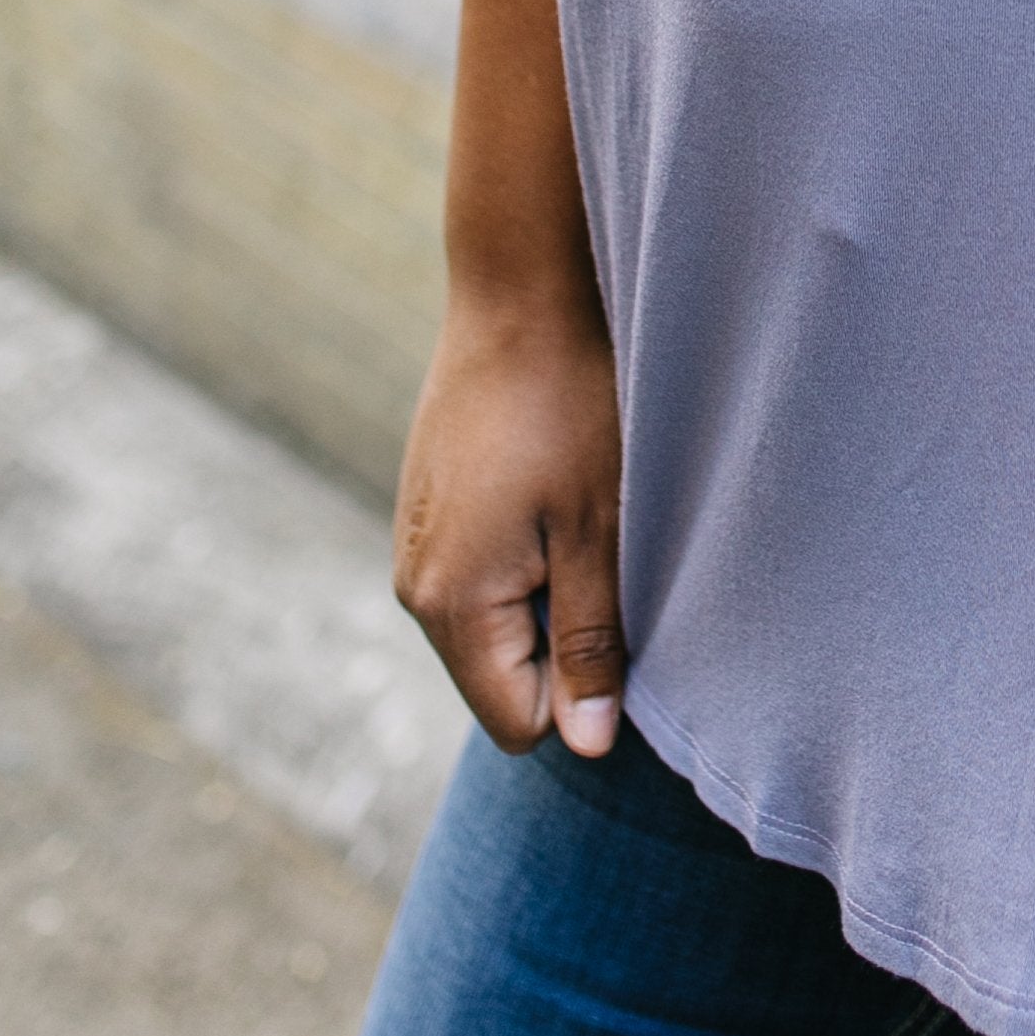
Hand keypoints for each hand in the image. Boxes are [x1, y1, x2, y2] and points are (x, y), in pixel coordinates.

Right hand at [392, 287, 626, 755]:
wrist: (521, 289)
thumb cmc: (572, 404)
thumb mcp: (600, 530)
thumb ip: (592, 643)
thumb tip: (587, 746)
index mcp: (451, 605)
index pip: (518, 723)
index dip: (582, 690)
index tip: (619, 609)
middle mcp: (415, 584)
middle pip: (502, 677)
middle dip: (565, 640)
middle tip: (606, 551)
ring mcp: (416, 541)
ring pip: (496, 622)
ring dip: (550, 589)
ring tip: (580, 508)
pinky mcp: (431, 506)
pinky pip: (482, 572)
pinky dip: (527, 548)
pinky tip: (554, 481)